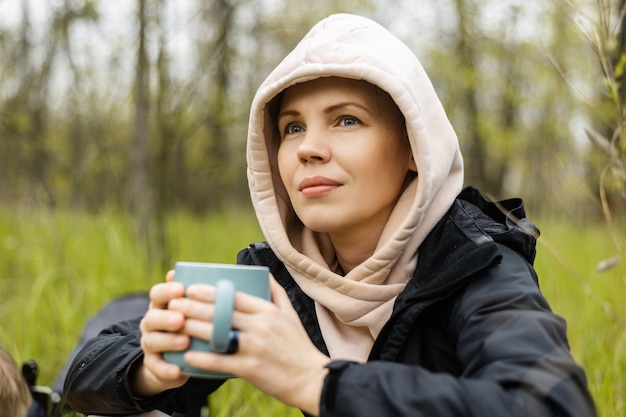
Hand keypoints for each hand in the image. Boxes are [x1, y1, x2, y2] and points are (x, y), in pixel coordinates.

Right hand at [132, 271, 190, 396]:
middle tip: (181, 319)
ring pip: (152, 341)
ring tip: (185, 341)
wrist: (176, 358)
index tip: (181, 289)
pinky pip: (156, 367)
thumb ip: (199, 297)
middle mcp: (152, 322)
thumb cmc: (191, 325)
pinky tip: (178, 370)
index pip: (157, 294)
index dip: (167, 290)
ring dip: (169, 341)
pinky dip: (166, 369)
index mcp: (161, 306)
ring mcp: (150, 343)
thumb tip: (219, 279)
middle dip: (166, 318)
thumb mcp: (193, 310)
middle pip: (152, 317)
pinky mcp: (153, 364)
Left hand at [169, 275, 330, 415]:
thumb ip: (276, 292)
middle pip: (220, 313)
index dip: (209, 292)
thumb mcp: (291, 314)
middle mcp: (260, 326)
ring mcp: (254, 347)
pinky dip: (202, 359)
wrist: (310, 378)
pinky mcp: (250, 368)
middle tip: (174, 304)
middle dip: (193, 307)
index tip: (190, 288)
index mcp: (268, 311)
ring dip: (192, 329)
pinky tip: (187, 356)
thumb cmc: (298, 345)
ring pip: (216, 335)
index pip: (233, 296)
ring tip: (175, 325)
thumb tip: (264, 273)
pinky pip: (221, 362)